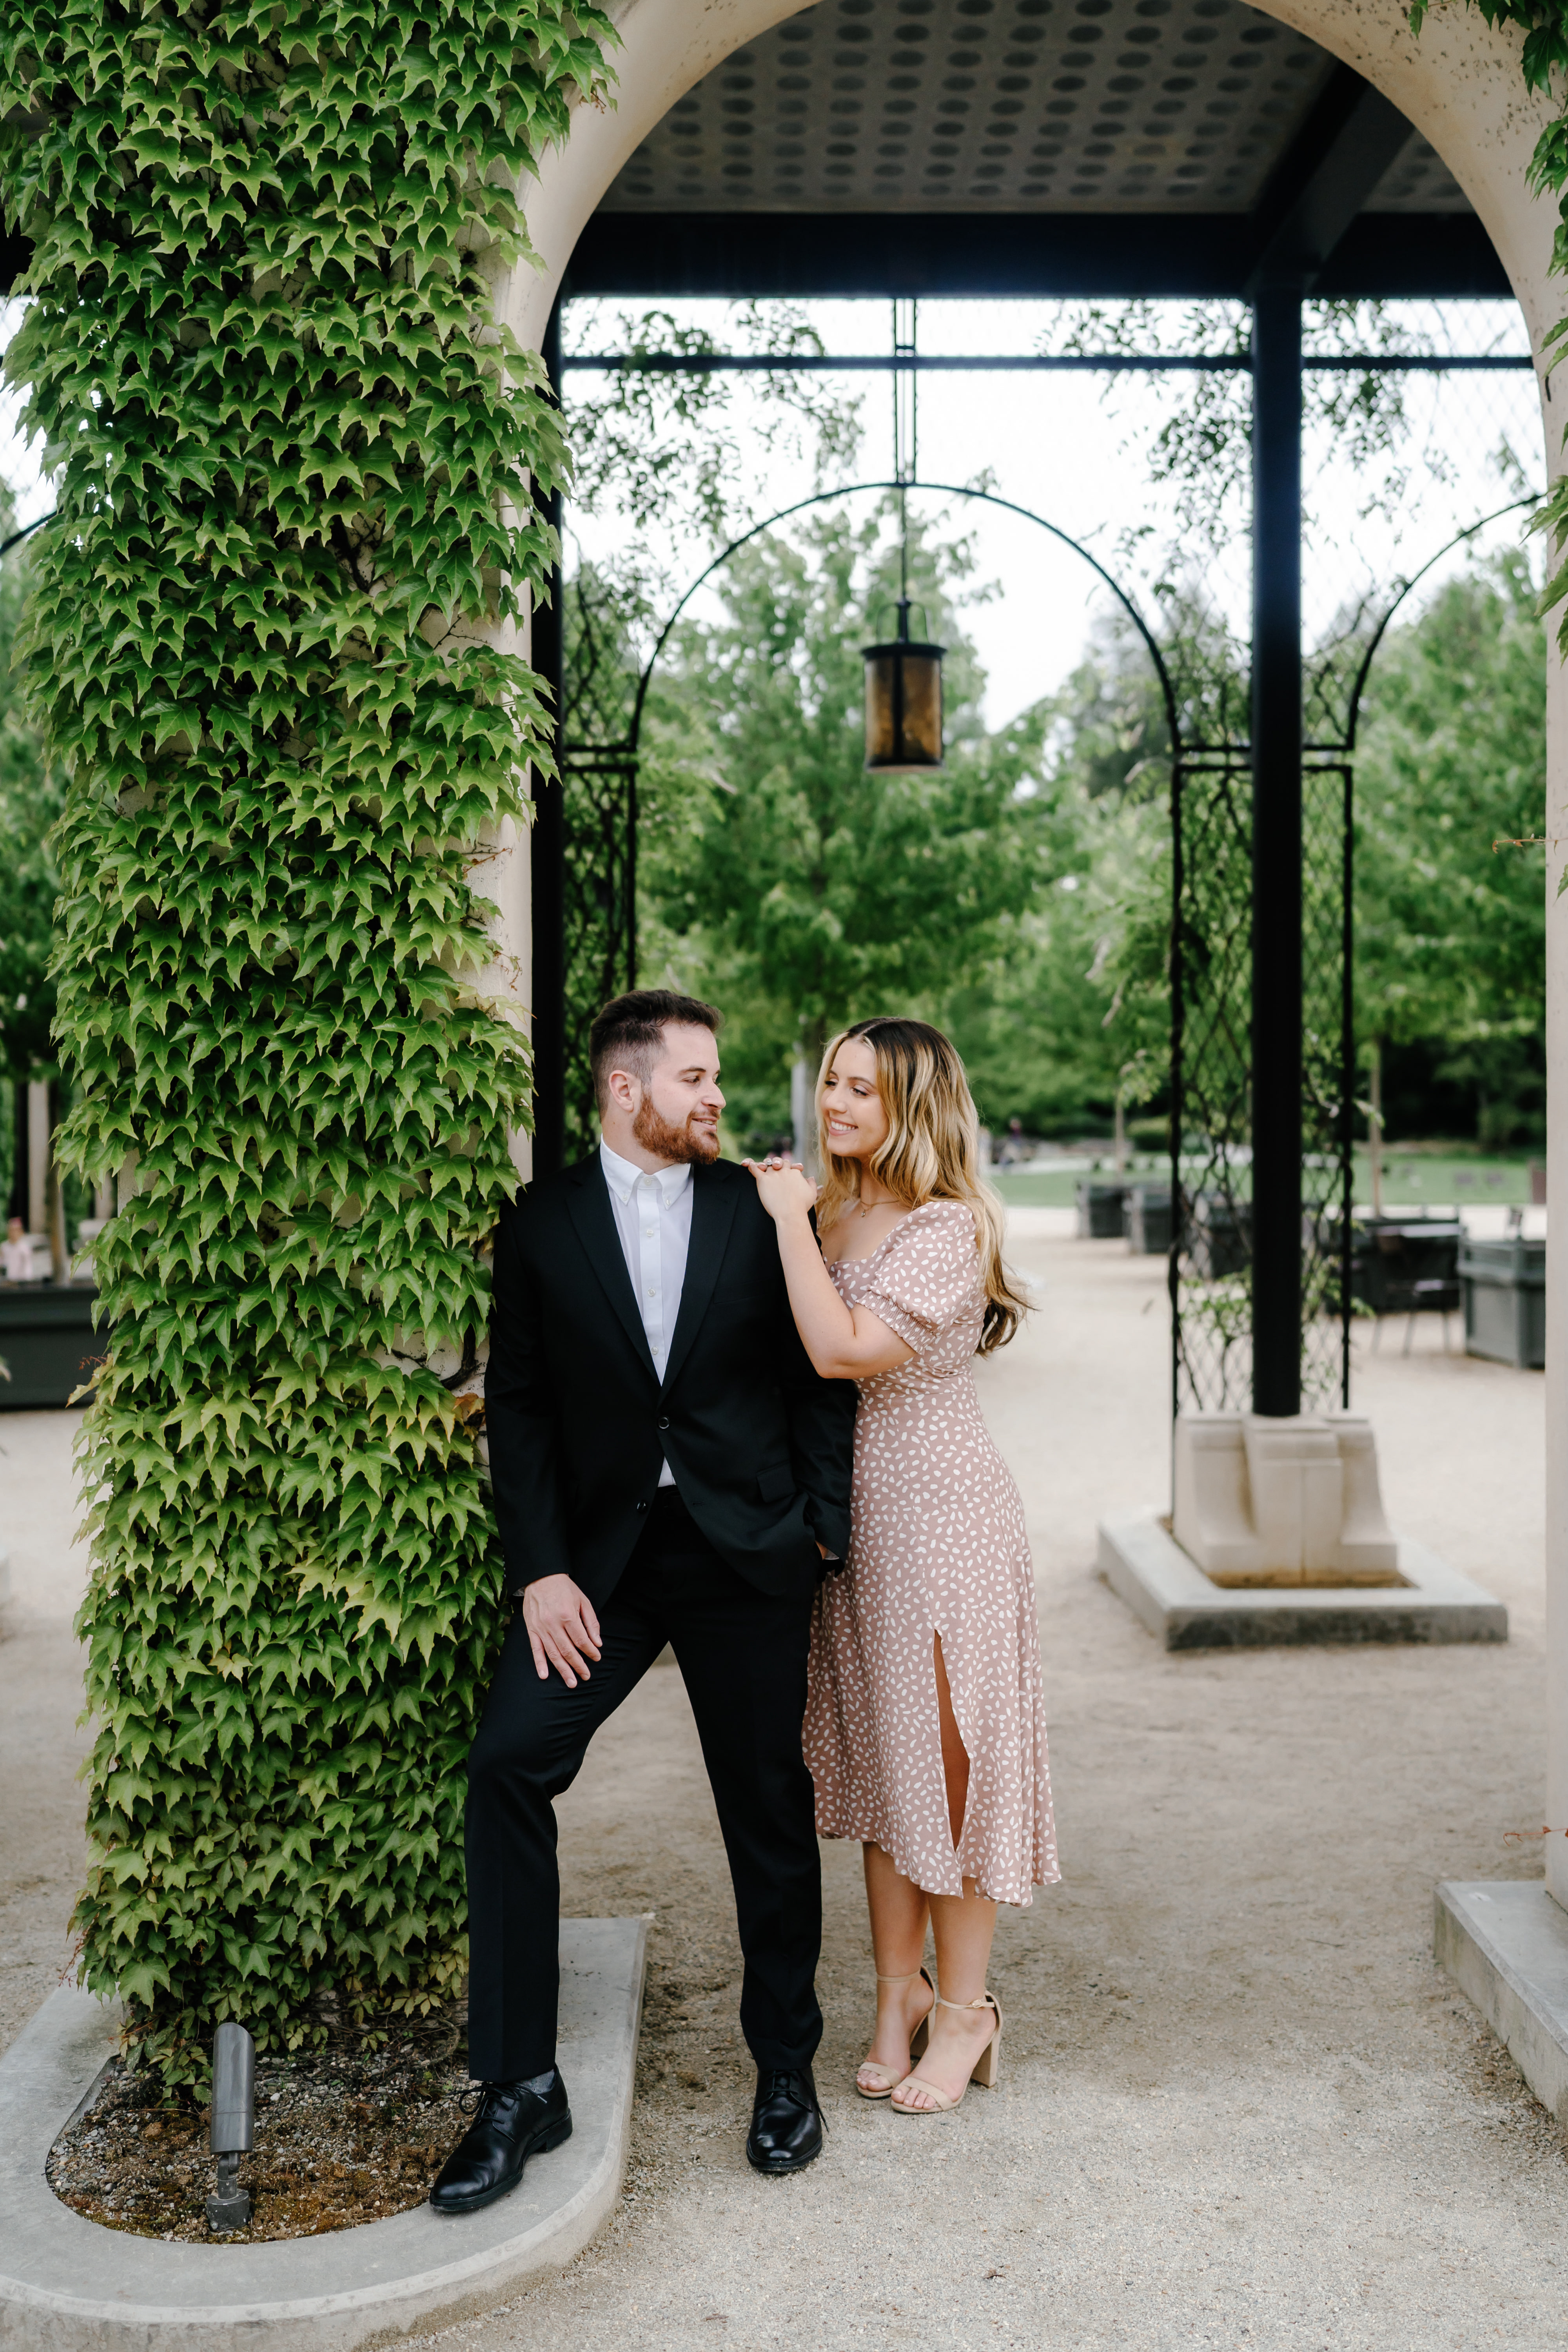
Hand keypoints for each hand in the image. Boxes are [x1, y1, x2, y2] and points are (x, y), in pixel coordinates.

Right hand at [522, 1572, 601, 1686]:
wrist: (540, 1577)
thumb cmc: (564, 1588)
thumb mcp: (583, 1601)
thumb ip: (591, 1622)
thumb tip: (597, 1643)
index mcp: (568, 1615)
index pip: (581, 1640)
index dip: (590, 1651)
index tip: (596, 1658)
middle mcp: (553, 1624)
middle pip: (567, 1650)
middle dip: (578, 1666)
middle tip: (586, 1677)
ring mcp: (540, 1628)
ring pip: (552, 1653)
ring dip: (562, 1670)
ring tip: (571, 1682)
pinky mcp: (531, 1629)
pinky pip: (535, 1649)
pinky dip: (539, 1663)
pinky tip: (544, 1676)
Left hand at [742, 1156, 817, 1224]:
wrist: (790, 1213)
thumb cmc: (801, 1206)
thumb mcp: (812, 1193)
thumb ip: (812, 1183)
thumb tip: (810, 1177)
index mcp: (795, 1172)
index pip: (790, 1166)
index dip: (789, 1169)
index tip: (787, 1174)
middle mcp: (784, 1171)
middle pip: (779, 1162)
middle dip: (777, 1164)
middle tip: (775, 1169)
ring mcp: (773, 1174)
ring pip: (767, 1164)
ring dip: (765, 1164)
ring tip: (762, 1167)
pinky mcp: (763, 1180)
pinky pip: (755, 1169)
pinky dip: (751, 1165)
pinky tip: (747, 1165)